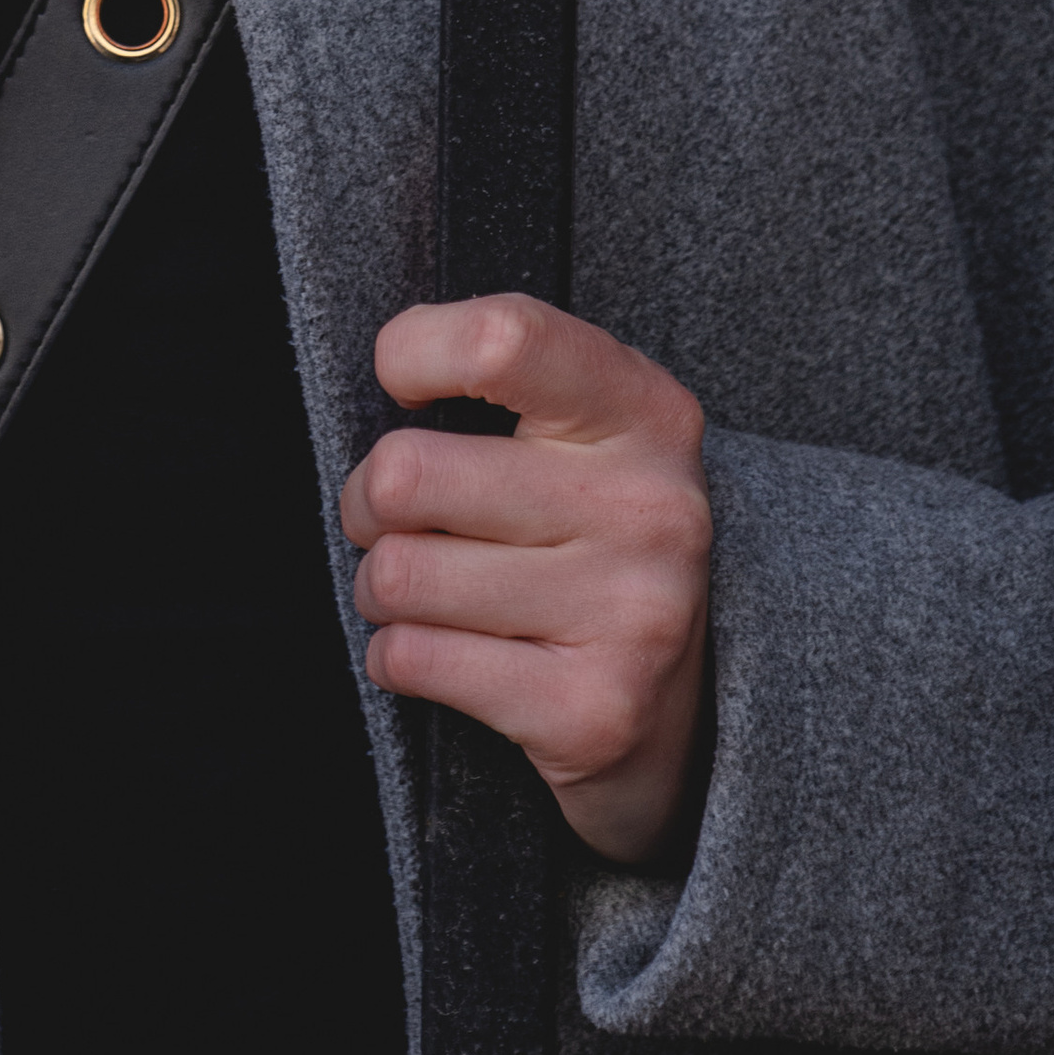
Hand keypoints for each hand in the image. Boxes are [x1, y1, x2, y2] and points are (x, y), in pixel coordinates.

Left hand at [341, 293, 711, 864]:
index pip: (503, 340)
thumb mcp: (582, 424)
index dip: (416, 352)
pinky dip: (395, 656)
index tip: (407, 385)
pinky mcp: (591, 713)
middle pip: (407, 475)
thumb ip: (502, 376)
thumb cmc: (589, 527)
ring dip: (379, 587)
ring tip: (422, 588)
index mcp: (647, 412)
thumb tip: (389, 370)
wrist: (686, 694)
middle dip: (367, 501)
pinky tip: (440, 650)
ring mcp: (630, 616)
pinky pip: (413, 659)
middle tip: (389, 517)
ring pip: (397, 575)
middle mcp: (651, 509)